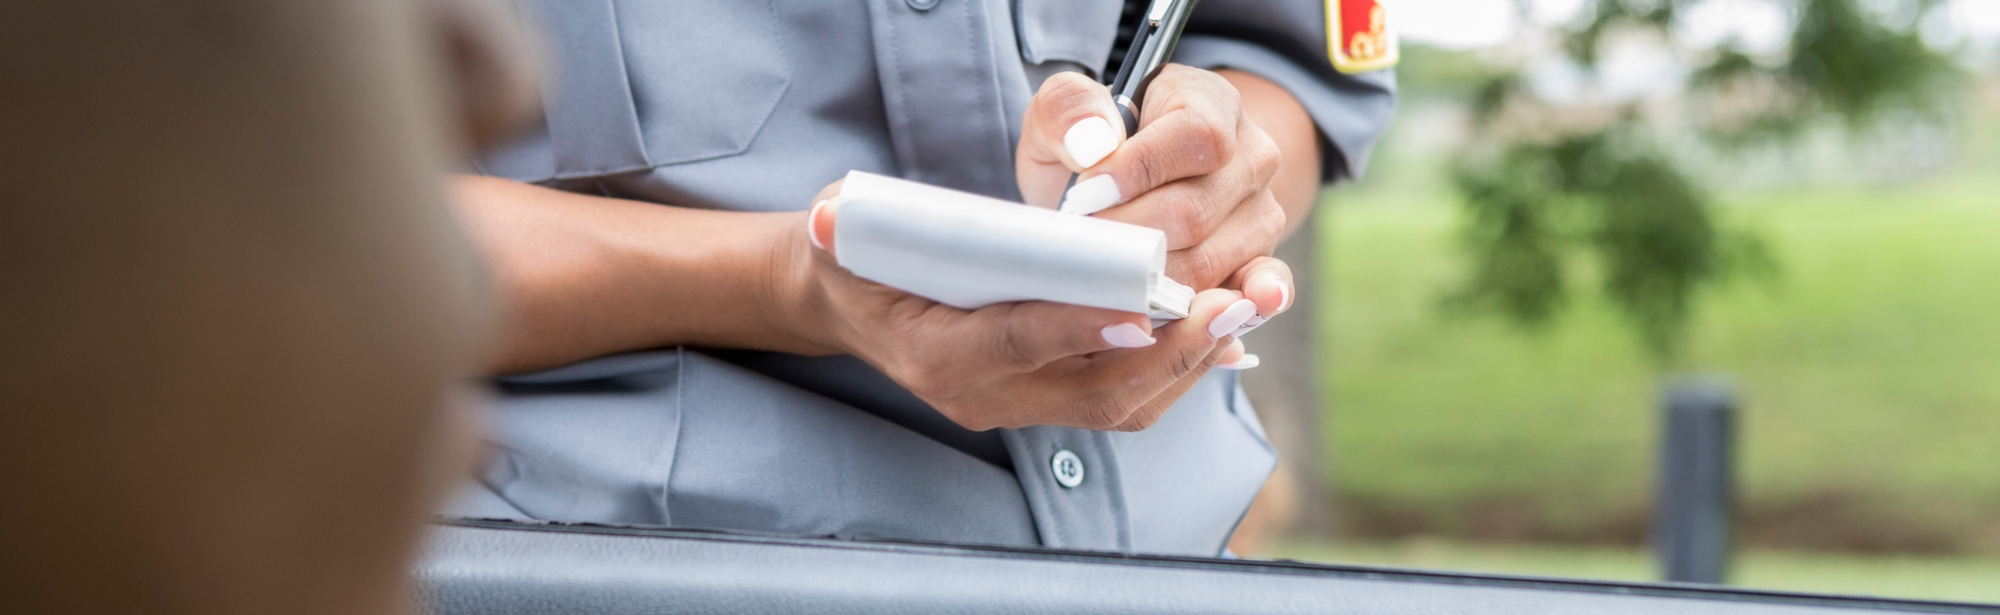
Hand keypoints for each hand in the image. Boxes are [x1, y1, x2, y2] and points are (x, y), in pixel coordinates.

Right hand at [780, 183, 1257, 430]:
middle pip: (1092, 390)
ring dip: (1188, 360)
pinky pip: (1124, 397)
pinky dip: (1176, 365)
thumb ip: (844, 223)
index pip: (1017, 343)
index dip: (1081, 326)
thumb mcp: (842, 228)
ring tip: (1242, 310)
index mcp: (933, 356)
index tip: (1144, 304)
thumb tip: (833, 217)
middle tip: (1229, 307)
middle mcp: (981, 397)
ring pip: (1120, 403)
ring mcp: (1017, 408)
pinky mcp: (1047, 402)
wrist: (847, 304)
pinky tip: (1219, 328)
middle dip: (1168, 351)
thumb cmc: (854, 254)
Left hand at [1016, 66, 1293, 325]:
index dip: (1140, 169)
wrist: (1122, 188)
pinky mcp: (1259, 262)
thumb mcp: (1062, 116)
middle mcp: (1252, 157)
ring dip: (1147, 279)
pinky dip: (1239, 305)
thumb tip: (1091, 145)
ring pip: (1209, 260)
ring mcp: (1261, 213)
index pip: (1196, 136)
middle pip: (1196, 210)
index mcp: (1211, 103)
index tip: (1084, 195)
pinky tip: (1221, 317)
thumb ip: (1066, 110)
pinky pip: (1261, 287)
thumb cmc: (1091, 148)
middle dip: (1128, 237)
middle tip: (1079, 248)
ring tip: (1101, 278)